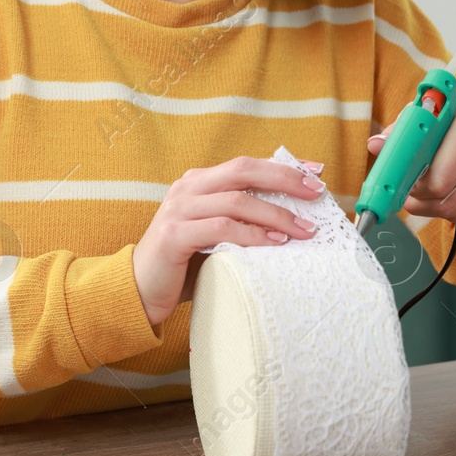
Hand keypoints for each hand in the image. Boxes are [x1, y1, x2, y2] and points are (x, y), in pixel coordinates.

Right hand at [132, 155, 324, 325]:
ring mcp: (178, 209)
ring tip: (304, 229)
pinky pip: (221, 228)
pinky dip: (252, 235)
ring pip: (237, 200)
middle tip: (316, 193)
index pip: (247, 165)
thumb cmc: (185, 264)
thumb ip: (242, 219)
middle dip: (284, 180)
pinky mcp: (174, 234)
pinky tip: (275, 242)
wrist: (138, 290)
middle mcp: (187, 188)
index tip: (316, 172)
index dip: (283, 167)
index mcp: (199, 182)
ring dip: (276, 214)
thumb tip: (295, 216)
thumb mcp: (217, 234)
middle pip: (243, 171)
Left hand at [366, 105, 455, 224]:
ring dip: (438, 210)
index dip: (415, 186)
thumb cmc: (454, 131)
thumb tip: (375, 145)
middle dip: (423, 202)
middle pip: (447, 201)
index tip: (406, 184)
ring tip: (434, 194)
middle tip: (414, 195)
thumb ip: (401, 134)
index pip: (436, 179)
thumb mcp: (429, 124)